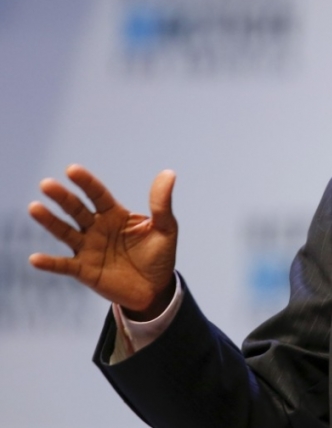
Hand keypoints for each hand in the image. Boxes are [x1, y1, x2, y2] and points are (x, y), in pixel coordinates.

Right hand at [29, 164, 177, 320]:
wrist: (156, 289)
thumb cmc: (159, 256)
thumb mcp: (165, 228)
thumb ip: (161, 204)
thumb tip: (168, 173)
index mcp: (115, 215)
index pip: (98, 195)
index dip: (86, 183)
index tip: (72, 170)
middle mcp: (97, 229)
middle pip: (77, 210)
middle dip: (63, 197)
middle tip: (47, 184)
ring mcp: (88, 249)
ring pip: (66, 232)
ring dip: (50, 221)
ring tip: (35, 207)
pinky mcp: (85, 271)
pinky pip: (65, 266)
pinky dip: (50, 263)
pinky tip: (35, 258)